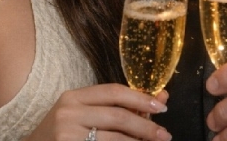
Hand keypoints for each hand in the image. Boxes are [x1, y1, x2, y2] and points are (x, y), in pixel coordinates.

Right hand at [25, 83, 171, 140]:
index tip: (161, 105)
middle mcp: (68, 113)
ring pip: (114, 140)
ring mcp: (67, 135)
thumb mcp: (82, 114)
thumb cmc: (62, 134)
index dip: (140, 98)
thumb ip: (116, 106)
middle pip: (117, 116)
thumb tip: (160, 98)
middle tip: (164, 135)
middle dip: (145, 126)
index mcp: (73, 97)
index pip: (113, 92)